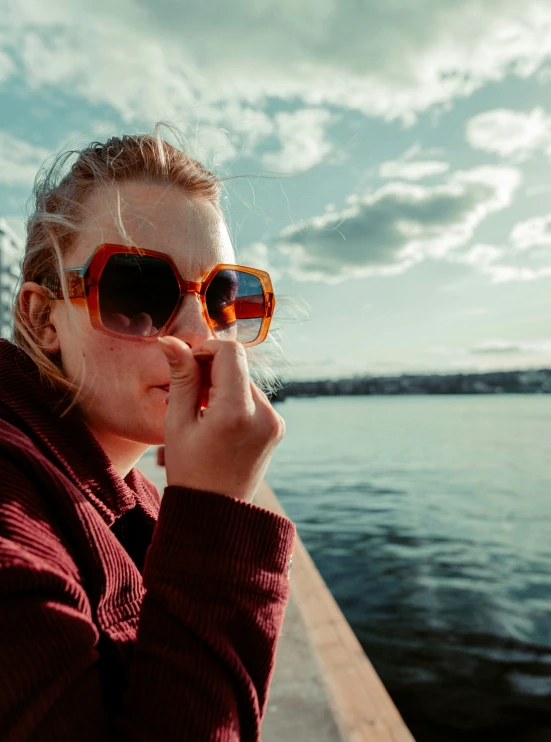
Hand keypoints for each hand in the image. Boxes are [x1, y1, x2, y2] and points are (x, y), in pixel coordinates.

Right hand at [158, 336, 285, 501]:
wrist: (215, 515)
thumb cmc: (189, 470)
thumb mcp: (178, 422)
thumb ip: (181, 377)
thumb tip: (171, 339)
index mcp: (237, 411)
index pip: (230, 352)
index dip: (205, 350)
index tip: (186, 364)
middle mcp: (264, 414)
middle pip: (238, 367)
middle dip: (210, 372)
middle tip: (185, 395)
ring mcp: (274, 422)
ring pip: (244, 382)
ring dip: (220, 387)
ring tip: (198, 415)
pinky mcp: (276, 428)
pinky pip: (253, 400)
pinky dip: (233, 401)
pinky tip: (214, 423)